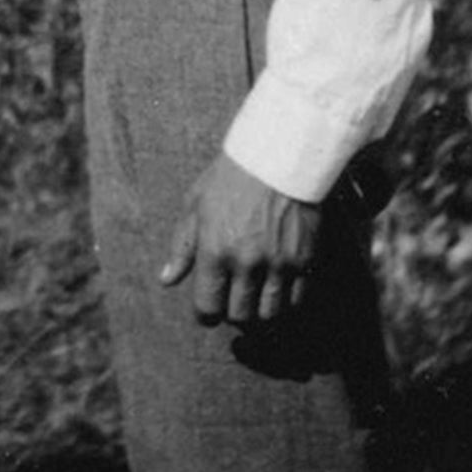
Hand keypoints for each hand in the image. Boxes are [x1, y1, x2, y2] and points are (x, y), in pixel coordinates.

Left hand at [159, 153, 320, 324]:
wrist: (278, 156)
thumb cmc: (230, 178)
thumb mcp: (196, 205)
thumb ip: (182, 247)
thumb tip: (166, 280)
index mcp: (215, 249)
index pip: (207, 307)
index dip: (205, 314)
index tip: (208, 309)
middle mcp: (247, 262)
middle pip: (239, 315)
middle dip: (232, 311)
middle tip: (232, 298)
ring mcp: (278, 263)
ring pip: (269, 314)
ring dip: (259, 311)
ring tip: (254, 295)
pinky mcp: (304, 260)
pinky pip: (295, 301)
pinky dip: (285, 301)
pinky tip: (276, 286)